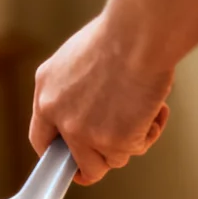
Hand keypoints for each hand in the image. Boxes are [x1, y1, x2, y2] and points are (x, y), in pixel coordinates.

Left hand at [29, 13, 172, 185]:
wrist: (138, 35)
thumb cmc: (117, 35)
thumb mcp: (74, 59)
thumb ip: (72, 91)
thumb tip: (87, 109)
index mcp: (47, 95)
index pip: (42, 140)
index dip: (62, 152)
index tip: (75, 155)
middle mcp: (62, 119)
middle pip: (80, 163)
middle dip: (103, 155)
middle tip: (122, 139)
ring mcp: (88, 134)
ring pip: (112, 160)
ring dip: (131, 139)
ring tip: (142, 108)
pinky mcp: (116, 141)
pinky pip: (137, 148)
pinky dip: (150, 130)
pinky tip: (155, 107)